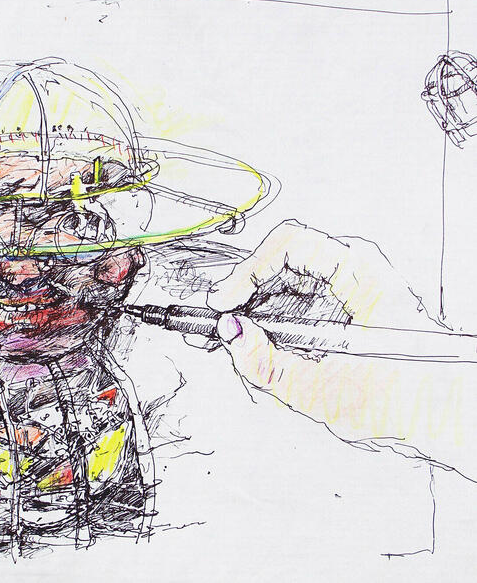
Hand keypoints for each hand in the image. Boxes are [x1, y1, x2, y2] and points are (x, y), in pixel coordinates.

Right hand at [193, 220, 471, 471]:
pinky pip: (294, 303)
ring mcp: (347, 288)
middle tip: (216, 323)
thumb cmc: (407, 396)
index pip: (290, 245)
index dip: (248, 272)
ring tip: (230, 340)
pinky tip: (255, 345)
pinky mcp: (340, 308)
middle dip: (242, 295)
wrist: (441, 413)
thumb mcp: (325, 389)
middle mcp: (354, 271)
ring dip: (252, 312)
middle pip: (280, 264)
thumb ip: (268, 364)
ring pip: (282, 285)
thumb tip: (232, 336)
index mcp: (360, 272)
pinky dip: (269, 322)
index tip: (225, 302)